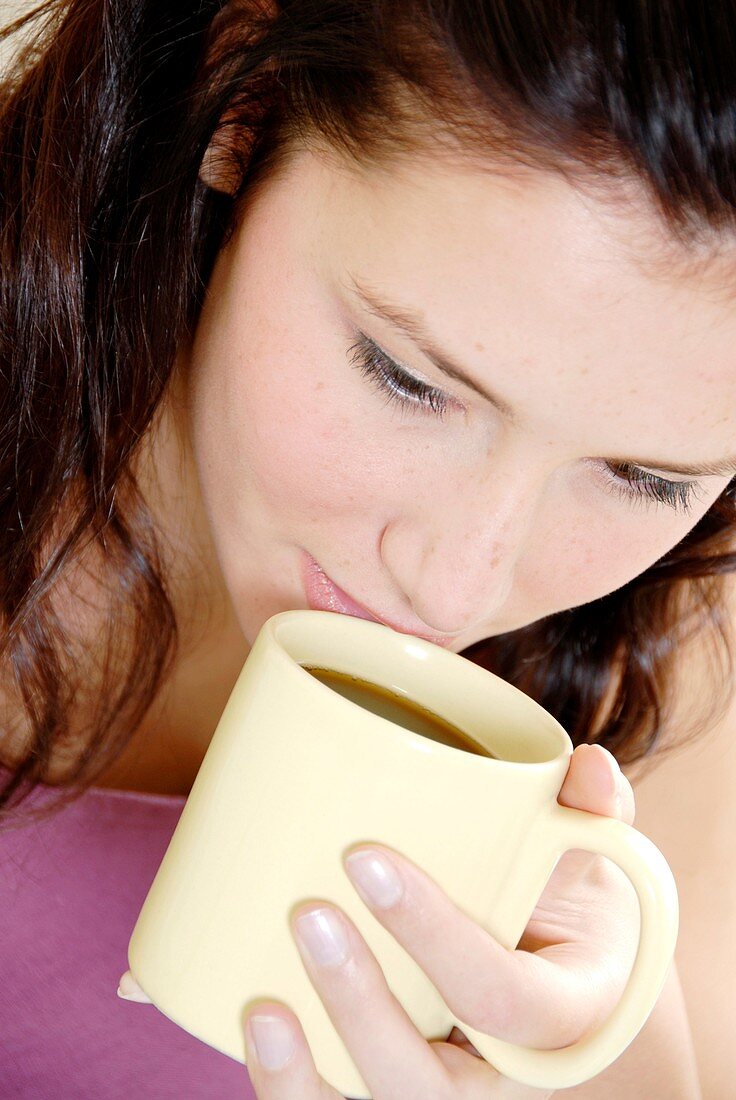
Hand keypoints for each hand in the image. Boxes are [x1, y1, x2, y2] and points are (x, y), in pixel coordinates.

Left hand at [117, 743, 637, 1098]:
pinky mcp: (392, 1089)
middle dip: (362, 1008)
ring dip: (309, 1081)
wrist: (556, 967)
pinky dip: (292, 1089)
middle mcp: (503, 1076)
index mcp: (562, 1016)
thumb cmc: (566, 906)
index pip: (502, 1000)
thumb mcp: (595, 861)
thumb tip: (586, 765)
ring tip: (262, 1009)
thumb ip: (595, 811)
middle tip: (308, 914)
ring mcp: (447, 1091)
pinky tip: (253, 1030)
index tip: (367, 860)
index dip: (435, 939)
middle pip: (430, 1086)